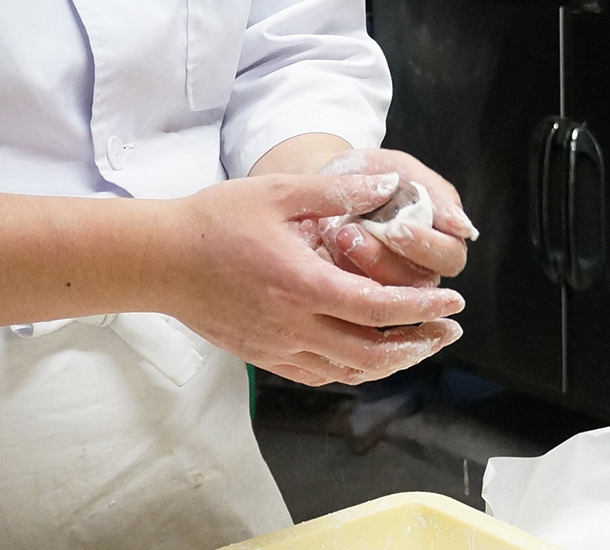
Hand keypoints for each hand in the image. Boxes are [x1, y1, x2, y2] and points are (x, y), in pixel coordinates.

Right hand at [161, 172, 464, 385]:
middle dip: (418, 344)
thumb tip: (390, 185)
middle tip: (448, 332)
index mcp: (302, 284)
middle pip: (371, 352)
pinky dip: (350, 369)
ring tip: (416, 346)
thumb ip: (337, 191)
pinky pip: (317, 374)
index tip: (451, 302)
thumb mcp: (277, 192)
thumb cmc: (214, 221)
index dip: (421, 308)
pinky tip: (365, 354)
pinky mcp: (262, 357)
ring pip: (347, 370)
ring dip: (389, 362)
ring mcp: (276, 347)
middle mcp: (292, 325)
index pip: (378, 308)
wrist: (159, 260)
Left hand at [316, 149, 477, 287]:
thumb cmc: (367, 174)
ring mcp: (388, 285)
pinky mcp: (356, 294)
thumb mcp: (399, 169)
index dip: (428, 247)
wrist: (321, 181)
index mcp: (440, 238)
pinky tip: (327, 248)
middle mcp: (419, 267)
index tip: (398, 228)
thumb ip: (435, 193)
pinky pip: (355, 299)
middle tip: (356, 232)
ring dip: (360, 266)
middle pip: (421, 284)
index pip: (450, 257)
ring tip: (340, 234)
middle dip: (386, 259)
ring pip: (387, 297)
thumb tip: (464, 228)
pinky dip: (340, 275)